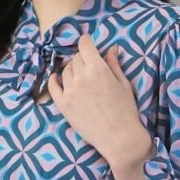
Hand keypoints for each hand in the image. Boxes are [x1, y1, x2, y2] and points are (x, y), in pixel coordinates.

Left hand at [47, 34, 144, 161]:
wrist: (118, 138)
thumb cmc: (125, 110)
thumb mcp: (123, 84)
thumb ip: (114, 65)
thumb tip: (111, 49)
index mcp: (97, 68)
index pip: (85, 45)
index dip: (86, 42)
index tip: (87, 42)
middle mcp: (81, 77)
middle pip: (75, 58)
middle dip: (82, 58)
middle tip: (89, 65)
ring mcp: (69, 91)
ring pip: (65, 71)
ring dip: (72, 69)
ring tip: (80, 75)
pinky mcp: (63, 105)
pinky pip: (53, 87)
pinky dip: (54, 80)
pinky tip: (56, 78)